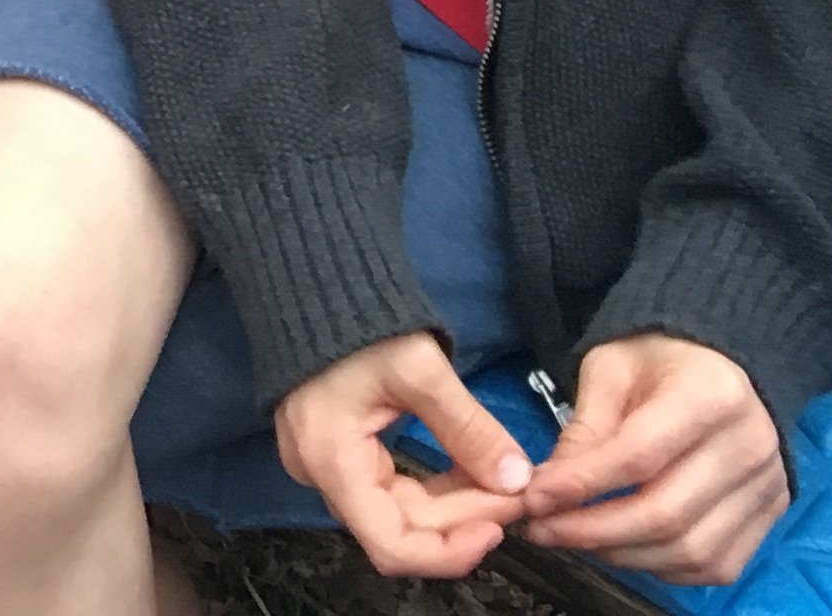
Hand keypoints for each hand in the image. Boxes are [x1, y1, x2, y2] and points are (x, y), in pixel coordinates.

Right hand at [272, 331, 532, 582]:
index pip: (391, 545)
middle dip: (465, 518)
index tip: (499, 528)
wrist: (314, 280)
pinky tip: (473, 472)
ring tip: (503, 482)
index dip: (450, 551)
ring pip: (400, 512)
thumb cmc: (359, 320)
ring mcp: (328, 466)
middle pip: (401, 529)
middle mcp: (322, 475)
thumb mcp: (420, 369)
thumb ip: (469, 429)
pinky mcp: (342, 454)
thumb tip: (517, 481)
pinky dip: (437, 488)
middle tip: (517, 494)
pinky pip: (394, 489)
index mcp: (331, 460)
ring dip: (455, 506)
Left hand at [518, 333, 785, 584]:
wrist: (722, 365)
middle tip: (543, 530)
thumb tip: (548, 493)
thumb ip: (585, 430)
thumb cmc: (659, 361)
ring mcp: (768, 487)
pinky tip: (625, 547)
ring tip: (577, 539)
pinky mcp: (772, 518)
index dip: (582, 485)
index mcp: (711, 394)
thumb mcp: (610, 371)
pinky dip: (663, 568)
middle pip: (665, 513)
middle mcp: (751, 445)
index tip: (533, 498)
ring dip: (623, 555)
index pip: (639, 456)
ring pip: (690, 550)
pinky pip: (715, 566)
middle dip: (594, 531)